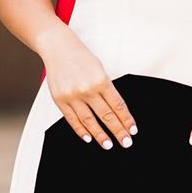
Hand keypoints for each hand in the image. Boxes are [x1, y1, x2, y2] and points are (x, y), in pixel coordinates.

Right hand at [42, 32, 137, 149]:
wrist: (58, 48)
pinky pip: (72, 119)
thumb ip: (107, 89)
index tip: (133, 130)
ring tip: (108, 145)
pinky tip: (89, 138)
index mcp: (101, 80)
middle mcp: (87, 89)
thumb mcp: (99, 70)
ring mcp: (73, 95)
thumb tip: (117, 112)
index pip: (118, 105)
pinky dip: (81, 130)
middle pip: (106, 115)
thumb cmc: (81, 58)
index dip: (126, 119)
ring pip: (89, 121)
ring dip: (100, 135)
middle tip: (126, 142)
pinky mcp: (60, 99)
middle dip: (118, 131)